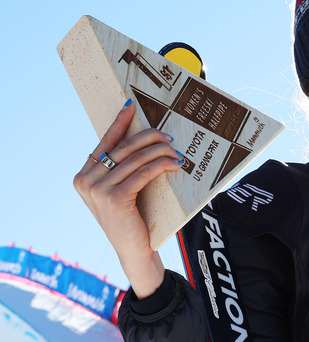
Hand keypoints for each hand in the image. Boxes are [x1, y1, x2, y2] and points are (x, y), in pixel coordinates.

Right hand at [72, 99, 182, 297]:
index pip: (105, 143)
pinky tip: (174, 165)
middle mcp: (85, 181)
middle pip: (123, 148)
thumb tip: (141, 141)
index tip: (131, 106)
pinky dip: (161, 166)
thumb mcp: (120, 190)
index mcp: (83, 176)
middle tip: (168, 136)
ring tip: (176, 152)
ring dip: (160, 152)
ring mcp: (97, 190)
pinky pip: (143, 173)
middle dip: (148, 138)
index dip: (119, 123)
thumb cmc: (131, 217)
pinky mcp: (114, 199)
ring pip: (136, 159)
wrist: (133, 249)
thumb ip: (120, 169)